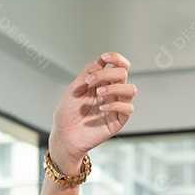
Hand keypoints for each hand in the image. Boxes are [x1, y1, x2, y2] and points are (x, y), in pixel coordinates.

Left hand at [48, 52, 135, 173]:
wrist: (63, 137)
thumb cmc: (67, 115)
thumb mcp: (73, 90)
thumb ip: (87, 75)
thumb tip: (100, 61)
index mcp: (102, 83)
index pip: (117, 66)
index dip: (115, 58)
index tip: (104, 58)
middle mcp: (111, 92)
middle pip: (123, 74)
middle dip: (107, 73)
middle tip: (90, 81)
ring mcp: (116, 106)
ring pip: (130, 89)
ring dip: (114, 87)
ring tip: (98, 93)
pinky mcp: (118, 121)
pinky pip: (128, 108)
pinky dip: (116, 105)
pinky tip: (102, 108)